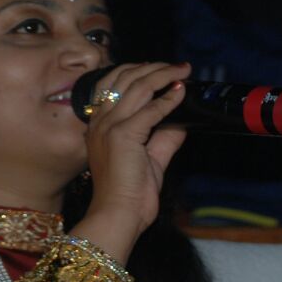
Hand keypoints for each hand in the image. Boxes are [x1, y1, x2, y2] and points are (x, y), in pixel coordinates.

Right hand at [76, 62, 190, 260]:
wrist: (119, 215)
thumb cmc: (131, 194)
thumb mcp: (151, 158)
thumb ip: (164, 137)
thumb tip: (182, 119)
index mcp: (99, 125)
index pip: (112, 84)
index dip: (136, 71)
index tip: (161, 69)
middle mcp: (100, 121)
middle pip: (124, 79)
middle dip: (154, 67)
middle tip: (178, 66)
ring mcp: (109, 126)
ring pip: (137, 87)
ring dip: (163, 75)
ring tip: (182, 71)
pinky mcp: (123, 135)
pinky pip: (150, 110)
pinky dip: (168, 99)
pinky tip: (181, 92)